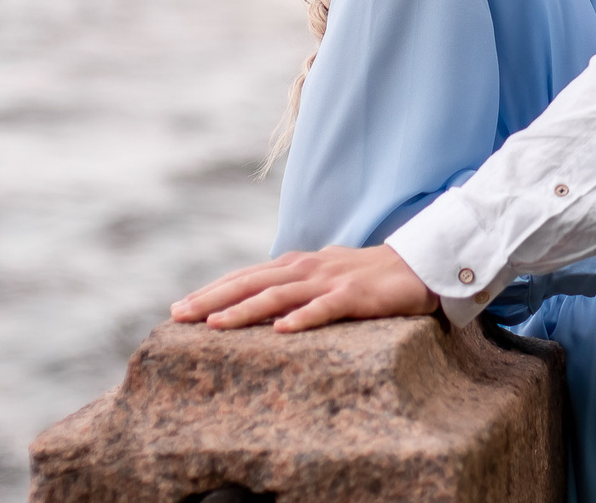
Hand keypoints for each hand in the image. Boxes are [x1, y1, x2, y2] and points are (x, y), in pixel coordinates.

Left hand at [170, 244, 437, 332]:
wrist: (418, 265)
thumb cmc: (367, 276)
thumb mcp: (322, 277)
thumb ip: (291, 286)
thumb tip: (255, 305)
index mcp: (295, 265)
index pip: (244, 277)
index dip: (210, 291)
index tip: (177, 309)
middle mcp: (306, 268)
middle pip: (251, 282)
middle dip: (212, 298)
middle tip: (178, 316)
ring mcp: (329, 280)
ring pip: (279, 295)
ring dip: (245, 309)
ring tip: (216, 325)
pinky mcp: (355, 295)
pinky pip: (325, 308)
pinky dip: (303, 318)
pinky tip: (283, 330)